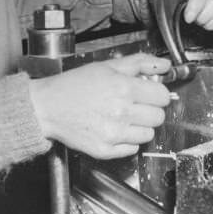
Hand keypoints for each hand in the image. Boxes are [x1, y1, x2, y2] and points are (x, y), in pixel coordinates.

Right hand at [29, 52, 172, 158]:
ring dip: (139, 126)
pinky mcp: (106, 150)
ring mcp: (114, 133)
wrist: (47, 107)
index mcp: (124, 88)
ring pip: (148, 135)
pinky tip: (113, 129)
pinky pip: (133, 149)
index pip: (162, 96)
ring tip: (122, 118)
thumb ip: (140, 63)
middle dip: (149, 110)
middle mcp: (121, 112)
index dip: (156, 93)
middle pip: (158, 117)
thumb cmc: (74, 86)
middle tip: (134, 105)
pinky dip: (126, 141)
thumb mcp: (107, 66)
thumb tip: (165, 66)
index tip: (148, 94)